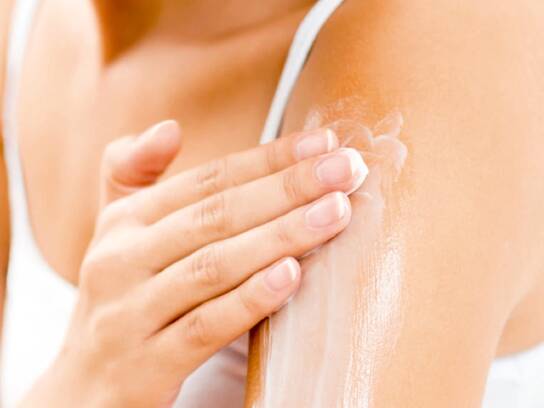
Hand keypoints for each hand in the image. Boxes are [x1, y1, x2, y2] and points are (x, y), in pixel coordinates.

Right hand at [20, 120, 367, 406]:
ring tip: (337, 212)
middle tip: (347, 169)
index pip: (208, 180)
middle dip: (287, 188)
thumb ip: (135, 176)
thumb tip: (169, 127)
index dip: (268, 158)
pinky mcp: (146, 365)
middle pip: (217, 215)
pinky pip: (205, 327)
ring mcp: (130, 312)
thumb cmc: (123, 296)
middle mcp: (121, 259)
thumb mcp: (119, 233)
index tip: (323, 142)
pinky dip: (250, 299)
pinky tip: (292, 276)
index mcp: (124, 222)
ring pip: (215, 265)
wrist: (82, 387)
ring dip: (281, 235)